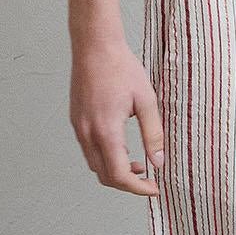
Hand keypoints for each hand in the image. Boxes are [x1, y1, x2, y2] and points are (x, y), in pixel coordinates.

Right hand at [70, 39, 164, 195]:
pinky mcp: (76, 120)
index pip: (119, 175)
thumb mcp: (146, 100)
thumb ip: (153, 133)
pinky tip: (123, 147)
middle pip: (104, 176)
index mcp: (107, 130)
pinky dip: (105, 157)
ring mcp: (79, 127)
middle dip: (127, 183)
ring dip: (115, 171)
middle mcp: (88, 133)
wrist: (94, 46)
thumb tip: (159, 161)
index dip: (138, 188)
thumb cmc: (121, 68)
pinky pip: (89, 150)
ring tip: (139, 164)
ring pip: (94, 165)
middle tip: (149, 179)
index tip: (154, 188)